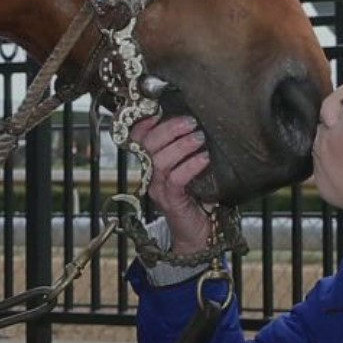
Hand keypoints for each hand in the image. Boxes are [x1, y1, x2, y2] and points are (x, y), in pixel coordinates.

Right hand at [130, 114, 213, 249]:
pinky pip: (175, 179)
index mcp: (152, 162)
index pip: (138, 138)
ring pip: (161, 161)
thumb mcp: (190, 167)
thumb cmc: (197, 196)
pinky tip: (204, 159)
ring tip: (200, 139)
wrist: (199, 232)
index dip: (145, 123)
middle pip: (148, 145)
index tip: (160, 110)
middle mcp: (150, 174)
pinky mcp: (171, 201)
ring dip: (182, 146)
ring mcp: (158, 188)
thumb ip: (187, 147)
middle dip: (170, 128)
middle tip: (191, 122)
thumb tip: (196, 121)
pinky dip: (191, 166)